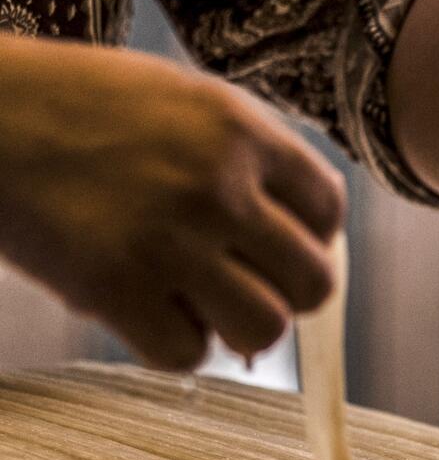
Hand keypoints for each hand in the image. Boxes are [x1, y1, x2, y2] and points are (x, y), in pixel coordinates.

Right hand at [0, 36, 344, 369]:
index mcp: (243, 132)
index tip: (276, 242)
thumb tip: (306, 243)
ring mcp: (170, 241)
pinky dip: (172, 345)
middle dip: (287, 292)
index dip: (311, 236)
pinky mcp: (115, 288)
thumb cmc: (88, 109)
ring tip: (197, 300)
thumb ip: (252, 163)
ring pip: (265, 330)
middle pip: (314, 284)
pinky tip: (146, 309)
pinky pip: (187, 355)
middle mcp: (219, 188)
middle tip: (245, 281)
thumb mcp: (188, 103)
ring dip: (236, 326)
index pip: (329, 211)